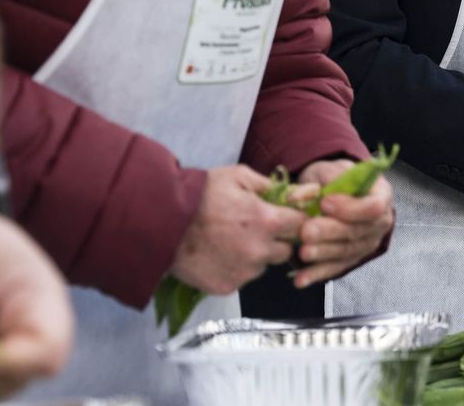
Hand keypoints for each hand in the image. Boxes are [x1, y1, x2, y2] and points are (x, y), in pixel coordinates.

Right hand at [170, 164, 306, 295]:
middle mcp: (259, 250)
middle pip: (286, 250)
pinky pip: (242, 278)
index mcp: (267, 221)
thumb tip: (299, 191)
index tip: (286, 217)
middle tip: (255, 229)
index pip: (301, 225)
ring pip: (264, 266)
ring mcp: (243, 272)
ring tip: (232, 240)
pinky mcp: (226, 286)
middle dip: (277, 240)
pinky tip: (220, 254)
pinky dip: (236, 268)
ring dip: (256, 255)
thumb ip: (271, 186)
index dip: (294, 220)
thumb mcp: (238, 176)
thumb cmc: (199, 196)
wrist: (163, 222)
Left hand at [287, 160, 396, 289]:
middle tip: (307, 231)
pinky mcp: (351, 259)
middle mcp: (379, 223)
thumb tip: (298, 196)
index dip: (351, 208)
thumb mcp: (328, 170)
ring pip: (346, 252)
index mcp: (381, 195)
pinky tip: (301, 279)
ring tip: (302, 252)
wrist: (333, 194)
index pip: (374, 206)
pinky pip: (336, 268)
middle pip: (357, 232)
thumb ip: (318, 180)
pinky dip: (317, 274)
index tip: (325, 202)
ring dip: (323, 254)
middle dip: (331, 233)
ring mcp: (366, 244)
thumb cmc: (334, 179)